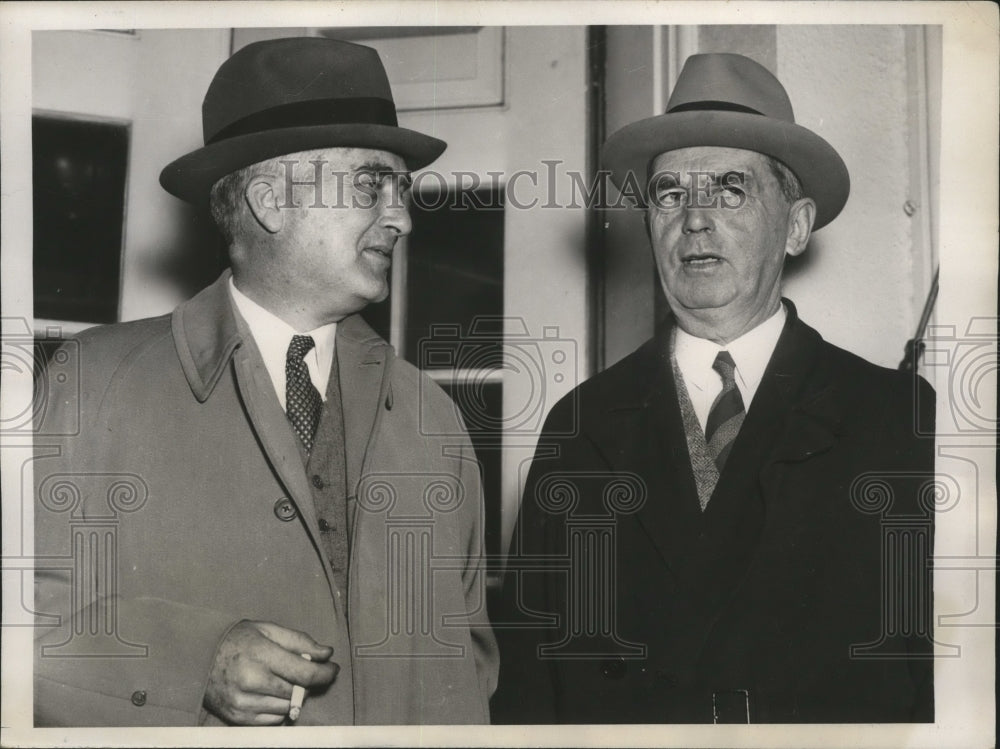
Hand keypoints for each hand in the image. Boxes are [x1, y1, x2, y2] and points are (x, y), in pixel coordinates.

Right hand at [203, 620, 338, 724]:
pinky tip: (271, 693)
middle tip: (304, 670)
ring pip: (288, 708)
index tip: (333, 669)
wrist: (195, 657)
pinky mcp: (237, 718)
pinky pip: (273, 720)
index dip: (326, 673)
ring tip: (283, 679)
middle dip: (308, 682)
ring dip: (293, 696)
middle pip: (298, 691)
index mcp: (261, 654)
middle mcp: (251, 681)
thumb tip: (327, 654)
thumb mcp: (267, 629)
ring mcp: (243, 703)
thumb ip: (300, 641)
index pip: (305, 673)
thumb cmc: (236, 639)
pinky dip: (279, 709)